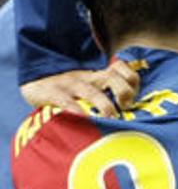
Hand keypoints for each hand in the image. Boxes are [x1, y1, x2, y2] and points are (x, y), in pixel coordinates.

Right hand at [20, 61, 140, 116]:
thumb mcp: (88, 86)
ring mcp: (69, 84)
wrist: (34, 82)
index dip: (131, 80)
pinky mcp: (52, 93)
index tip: (133, 98)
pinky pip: (66, 101)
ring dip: (104, 105)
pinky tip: (83, 120)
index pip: (120, 68)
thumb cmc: (67, 90)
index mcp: (97, 74)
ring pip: (91, 91)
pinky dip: (76, 111)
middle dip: (123, 91)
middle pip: (110, 76)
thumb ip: (105, 93)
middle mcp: (86, 77)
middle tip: (126, 108)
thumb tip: (127, 113)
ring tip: (111, 118)